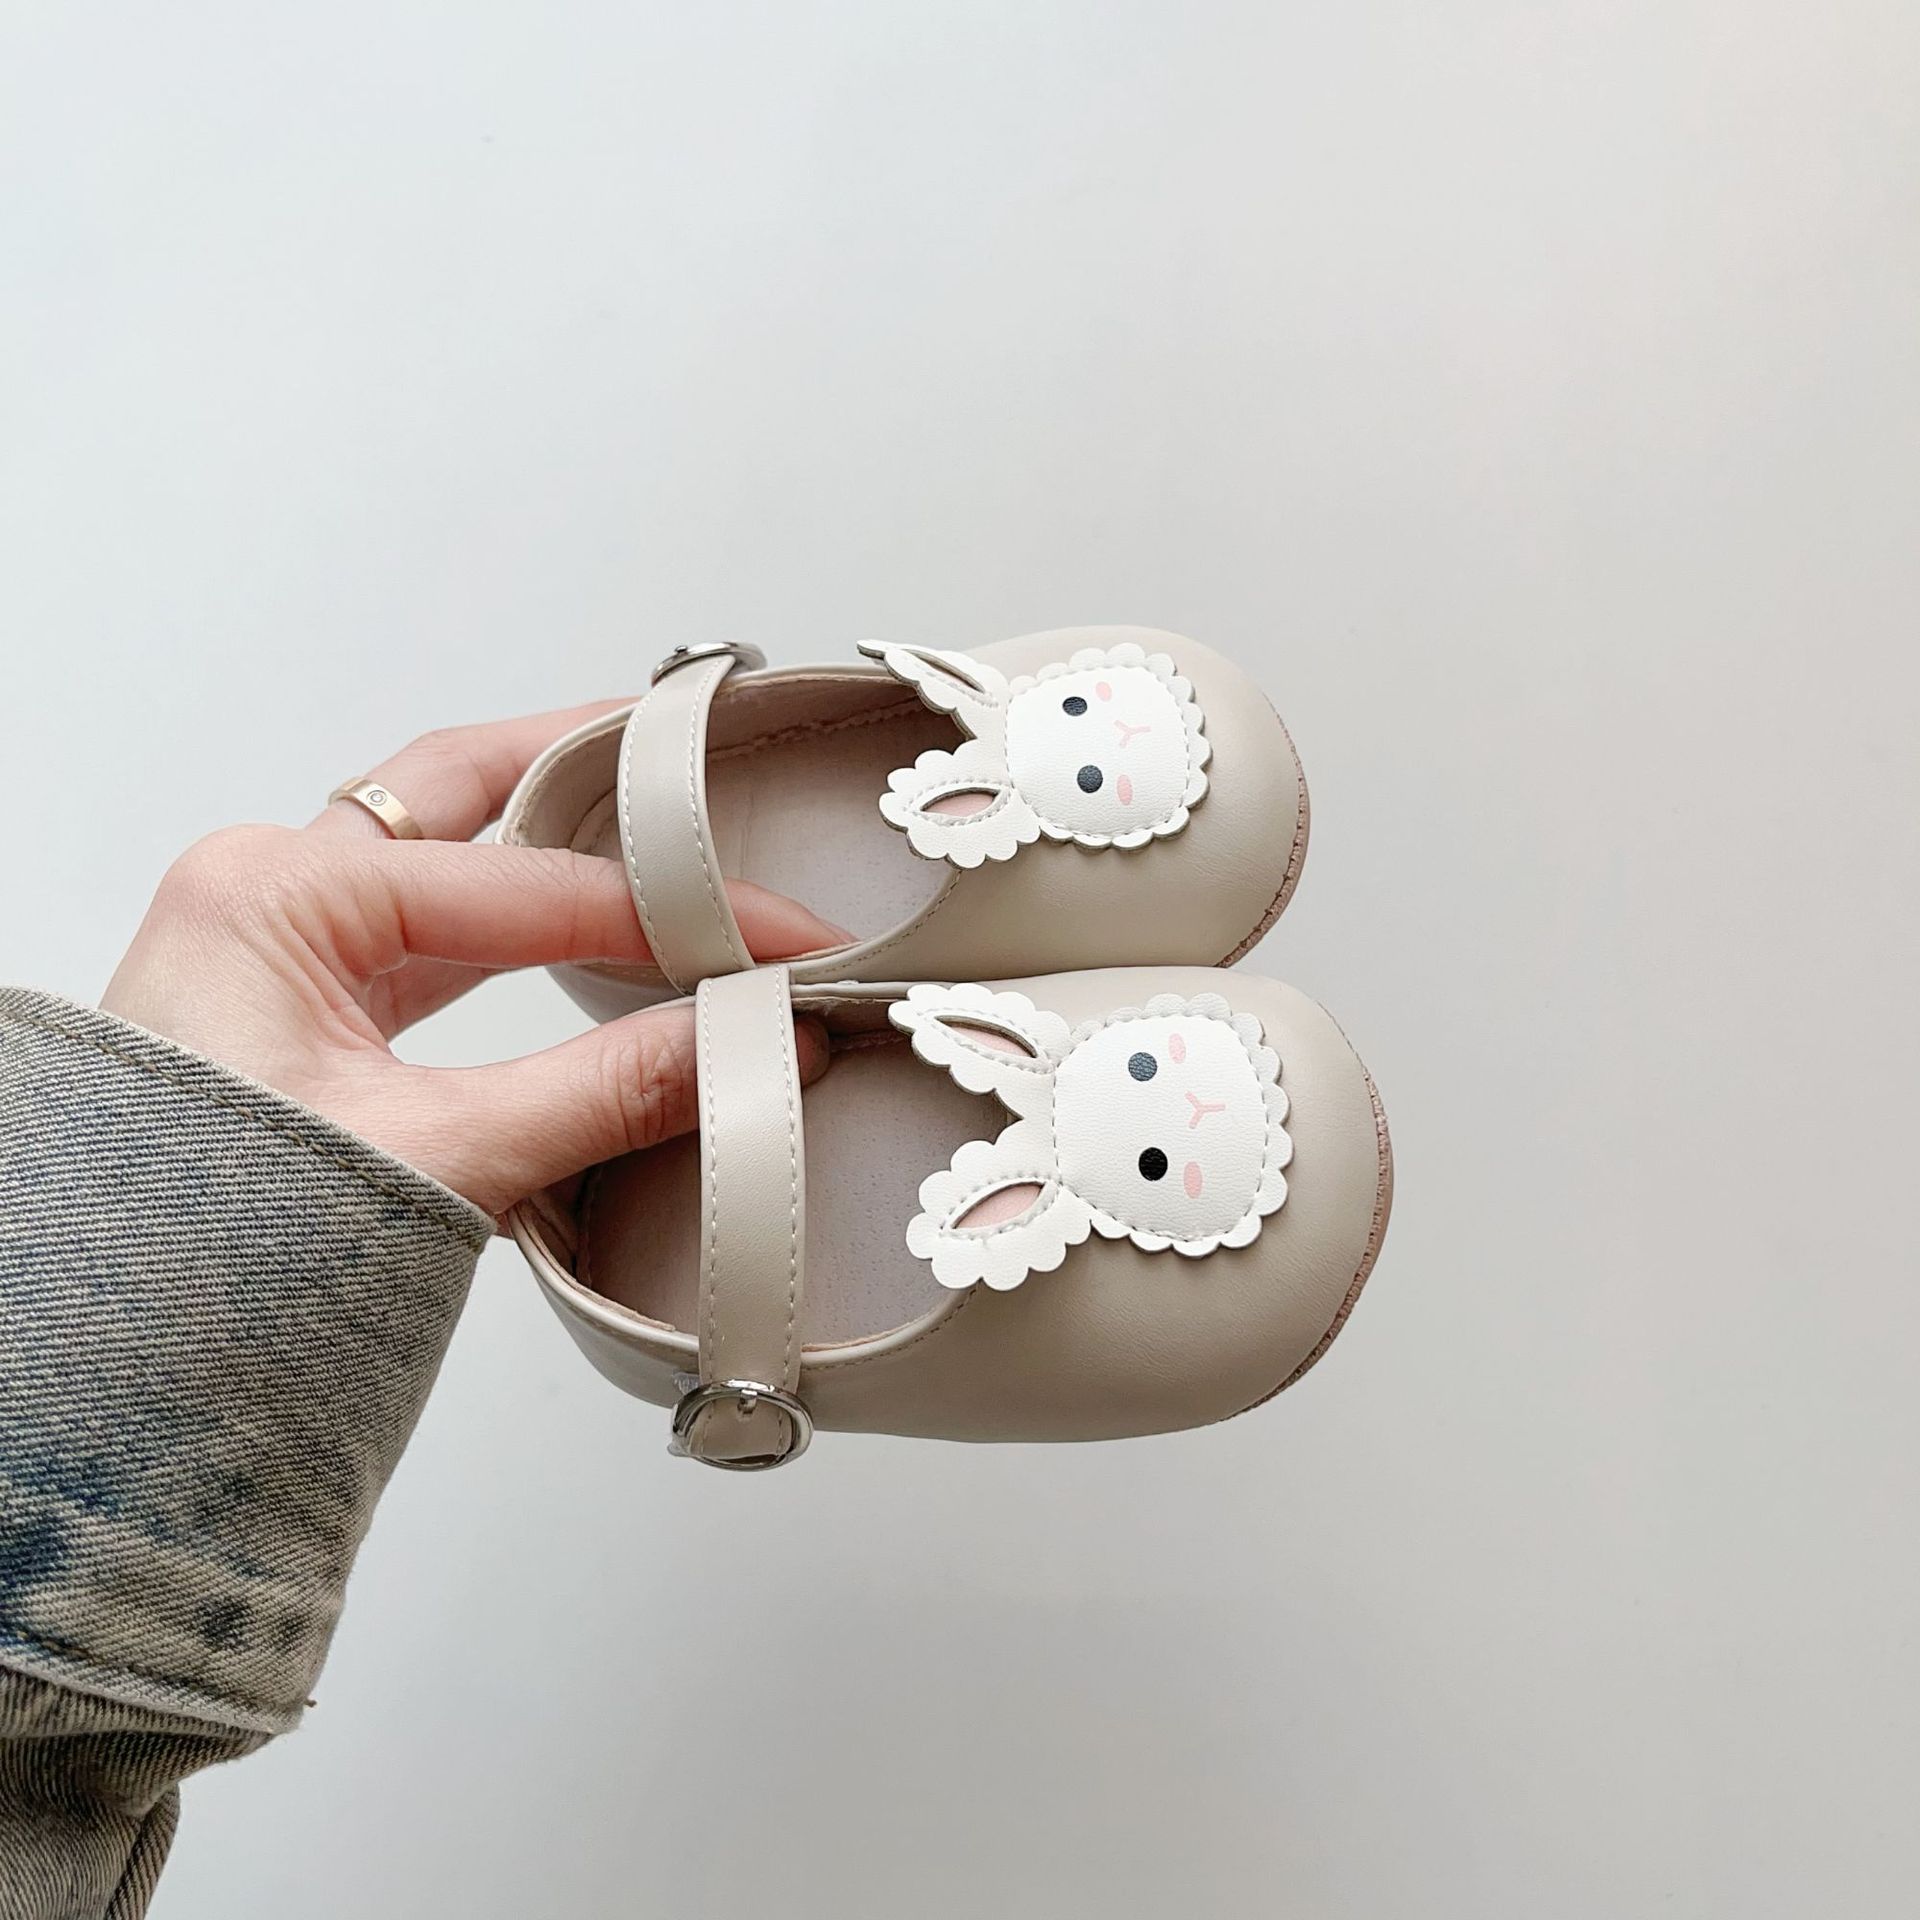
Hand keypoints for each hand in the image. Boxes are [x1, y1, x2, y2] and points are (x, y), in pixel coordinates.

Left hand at [101, 703, 843, 1216]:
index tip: (781, 937)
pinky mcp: (297, 1001)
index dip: (678, 914)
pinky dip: (514, 915)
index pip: (534, 883)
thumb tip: (746, 1046)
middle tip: (692, 745)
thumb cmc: (197, 1250)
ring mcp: (277, 943)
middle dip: (586, 762)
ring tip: (650, 816)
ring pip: (443, 846)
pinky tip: (576, 921)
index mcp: (279, 896)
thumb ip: (607, 1092)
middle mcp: (269, 892)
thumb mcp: (437, 1160)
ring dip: (551, 837)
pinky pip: (428, 924)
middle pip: (463, 787)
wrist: (106, 1357)